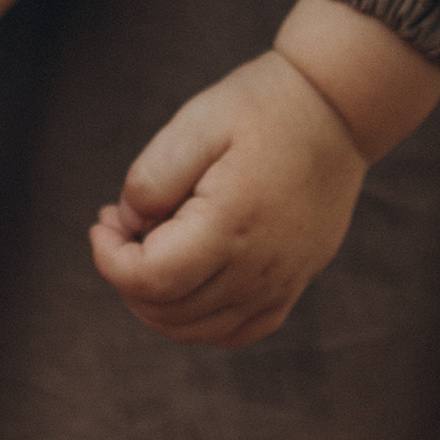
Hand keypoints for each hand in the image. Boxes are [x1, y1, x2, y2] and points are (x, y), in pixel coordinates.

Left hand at [91, 51, 365, 345]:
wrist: (337, 110)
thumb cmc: (262, 108)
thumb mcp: (196, 122)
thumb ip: (152, 178)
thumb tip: (129, 224)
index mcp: (230, 227)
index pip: (149, 281)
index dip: (109, 260)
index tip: (101, 222)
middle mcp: (258, 268)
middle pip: (168, 312)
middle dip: (126, 277)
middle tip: (120, 228)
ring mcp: (281, 282)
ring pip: (198, 330)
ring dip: (156, 302)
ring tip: (147, 249)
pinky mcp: (294, 283)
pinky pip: (237, 331)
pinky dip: (200, 321)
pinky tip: (187, 281)